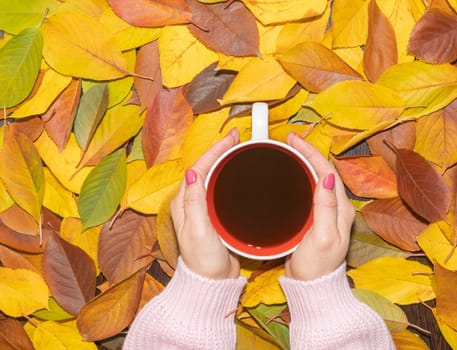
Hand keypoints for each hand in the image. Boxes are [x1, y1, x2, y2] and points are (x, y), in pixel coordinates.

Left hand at [170, 128, 240, 278]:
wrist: (211, 282)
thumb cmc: (203, 261)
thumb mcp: (198, 230)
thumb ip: (195, 202)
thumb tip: (192, 172)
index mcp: (184, 203)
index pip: (199, 167)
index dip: (215, 149)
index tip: (231, 137)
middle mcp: (191, 202)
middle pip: (205, 167)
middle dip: (221, 150)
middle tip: (238, 138)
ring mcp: (203, 209)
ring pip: (214, 176)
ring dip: (225, 160)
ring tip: (240, 149)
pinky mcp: (215, 216)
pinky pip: (222, 189)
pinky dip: (231, 177)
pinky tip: (241, 175)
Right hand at [285, 132, 354, 280]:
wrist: (311, 286)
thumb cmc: (317, 266)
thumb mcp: (322, 237)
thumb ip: (325, 208)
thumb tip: (325, 177)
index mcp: (341, 210)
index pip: (327, 171)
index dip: (311, 152)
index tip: (294, 140)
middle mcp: (336, 208)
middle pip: (323, 171)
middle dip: (307, 152)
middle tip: (289, 141)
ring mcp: (326, 213)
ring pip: (316, 178)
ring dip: (304, 162)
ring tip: (289, 151)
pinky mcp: (315, 219)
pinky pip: (308, 190)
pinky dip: (299, 177)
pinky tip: (290, 175)